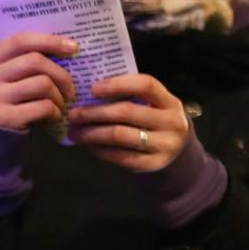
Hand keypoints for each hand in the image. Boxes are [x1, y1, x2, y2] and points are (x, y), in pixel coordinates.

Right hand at [0, 33, 77, 130]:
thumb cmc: (7, 101)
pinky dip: (55, 112)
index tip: (73, 47)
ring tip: (61, 105)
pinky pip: (43, 107)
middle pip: (36, 62)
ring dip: (60, 96)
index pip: (21, 40)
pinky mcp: (4, 118)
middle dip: (61, 75)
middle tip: (71, 89)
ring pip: (43, 84)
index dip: (49, 41)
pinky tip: (53, 117)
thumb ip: (24, 62)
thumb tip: (67, 47)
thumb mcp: (7, 77)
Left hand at [67, 74, 190, 172]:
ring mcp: (164, 145)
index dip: (118, 84)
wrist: (176, 150)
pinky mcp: (153, 164)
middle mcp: (172, 122)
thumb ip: (129, 96)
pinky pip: (120, 156)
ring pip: (120, 135)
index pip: (146, 85)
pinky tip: (88, 145)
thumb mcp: (152, 105)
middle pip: (127, 112)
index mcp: (170, 101)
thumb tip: (87, 93)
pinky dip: (100, 150)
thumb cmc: (153, 120)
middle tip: (73, 114)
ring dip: (92, 133)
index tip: (92, 89)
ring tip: (74, 132)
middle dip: (94, 112)